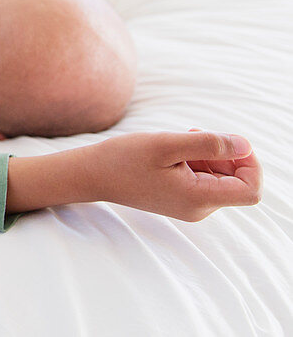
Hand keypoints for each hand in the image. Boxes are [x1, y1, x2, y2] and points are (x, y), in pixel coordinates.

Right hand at [7, 130, 261, 220]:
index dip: (250, 163)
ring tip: (178, 141)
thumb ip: (208, 144)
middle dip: (225, 154)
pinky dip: (197, 161)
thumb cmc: (123, 159)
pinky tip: (174, 151)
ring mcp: (190, 206)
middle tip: (193, 134)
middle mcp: (199, 208)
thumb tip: (244, 145)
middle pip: (237, 181)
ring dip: (209, 155)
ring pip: (221, 178)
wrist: (92, 174)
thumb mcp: (166, 144)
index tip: (228, 141)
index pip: (251, 190)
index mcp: (198, 199)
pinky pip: (204, 179)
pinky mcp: (181, 199)